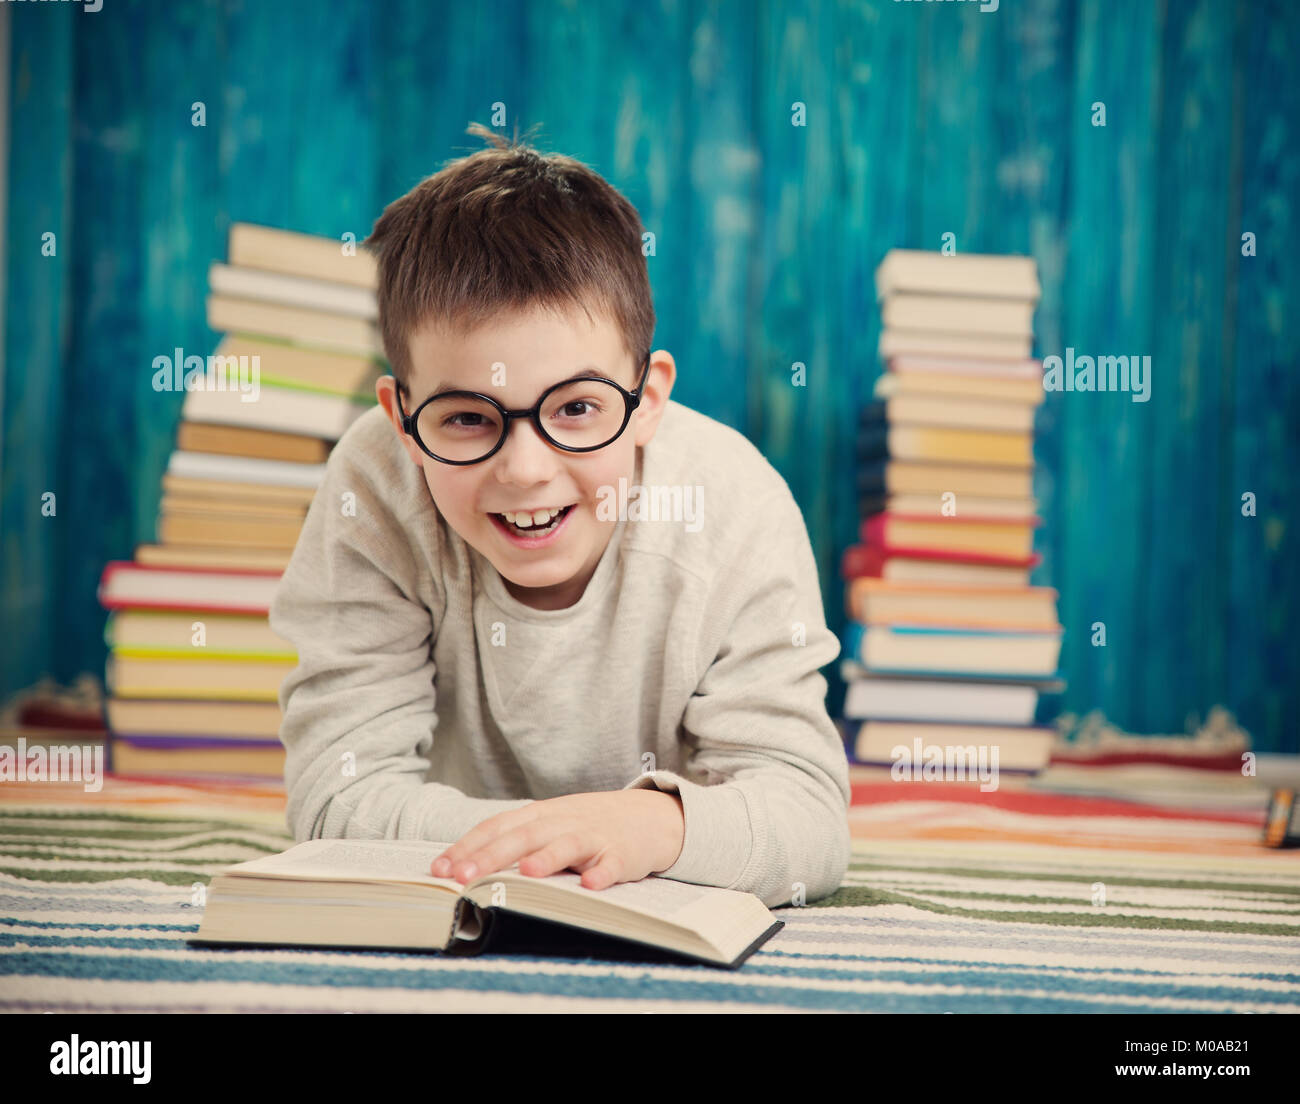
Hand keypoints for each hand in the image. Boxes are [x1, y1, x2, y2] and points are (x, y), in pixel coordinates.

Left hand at [429, 789, 685, 890]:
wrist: (648, 816)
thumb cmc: (587, 826)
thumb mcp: (549, 825)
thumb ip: (514, 840)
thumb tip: (463, 865)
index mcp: (540, 815)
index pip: (497, 826)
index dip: (469, 846)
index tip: (440, 868)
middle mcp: (562, 822)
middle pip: (524, 835)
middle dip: (492, 855)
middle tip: (464, 875)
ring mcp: (593, 836)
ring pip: (567, 845)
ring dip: (546, 858)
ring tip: (526, 873)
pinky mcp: (621, 853)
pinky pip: (611, 864)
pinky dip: (601, 873)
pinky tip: (590, 883)